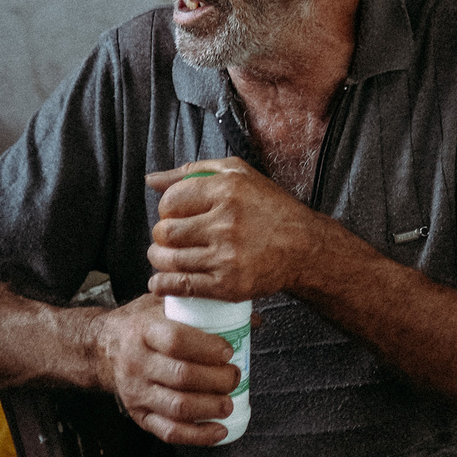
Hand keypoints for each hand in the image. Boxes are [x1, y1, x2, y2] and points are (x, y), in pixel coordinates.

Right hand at [90, 294, 240, 445]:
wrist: (103, 347)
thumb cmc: (142, 324)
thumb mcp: (163, 305)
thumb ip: (202, 308)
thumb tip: (251, 319)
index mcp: (144, 331)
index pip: (176, 341)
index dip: (206, 348)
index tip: (228, 351)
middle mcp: (137, 362)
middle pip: (181, 376)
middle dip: (216, 380)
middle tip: (235, 376)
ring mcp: (137, 391)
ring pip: (177, 406)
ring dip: (210, 408)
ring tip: (229, 403)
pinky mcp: (138, 414)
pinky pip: (168, 431)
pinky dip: (197, 435)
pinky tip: (218, 431)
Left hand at [145, 158, 331, 303]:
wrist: (304, 247)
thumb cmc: (270, 207)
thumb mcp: (239, 173)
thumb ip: (194, 171)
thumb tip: (152, 180)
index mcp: (226, 190)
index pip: (170, 201)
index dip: (165, 209)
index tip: (173, 215)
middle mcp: (226, 222)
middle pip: (166, 232)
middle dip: (160, 236)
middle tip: (168, 238)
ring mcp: (227, 256)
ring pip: (170, 259)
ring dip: (159, 259)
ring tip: (164, 257)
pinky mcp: (228, 284)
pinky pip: (183, 286)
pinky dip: (164, 285)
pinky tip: (160, 283)